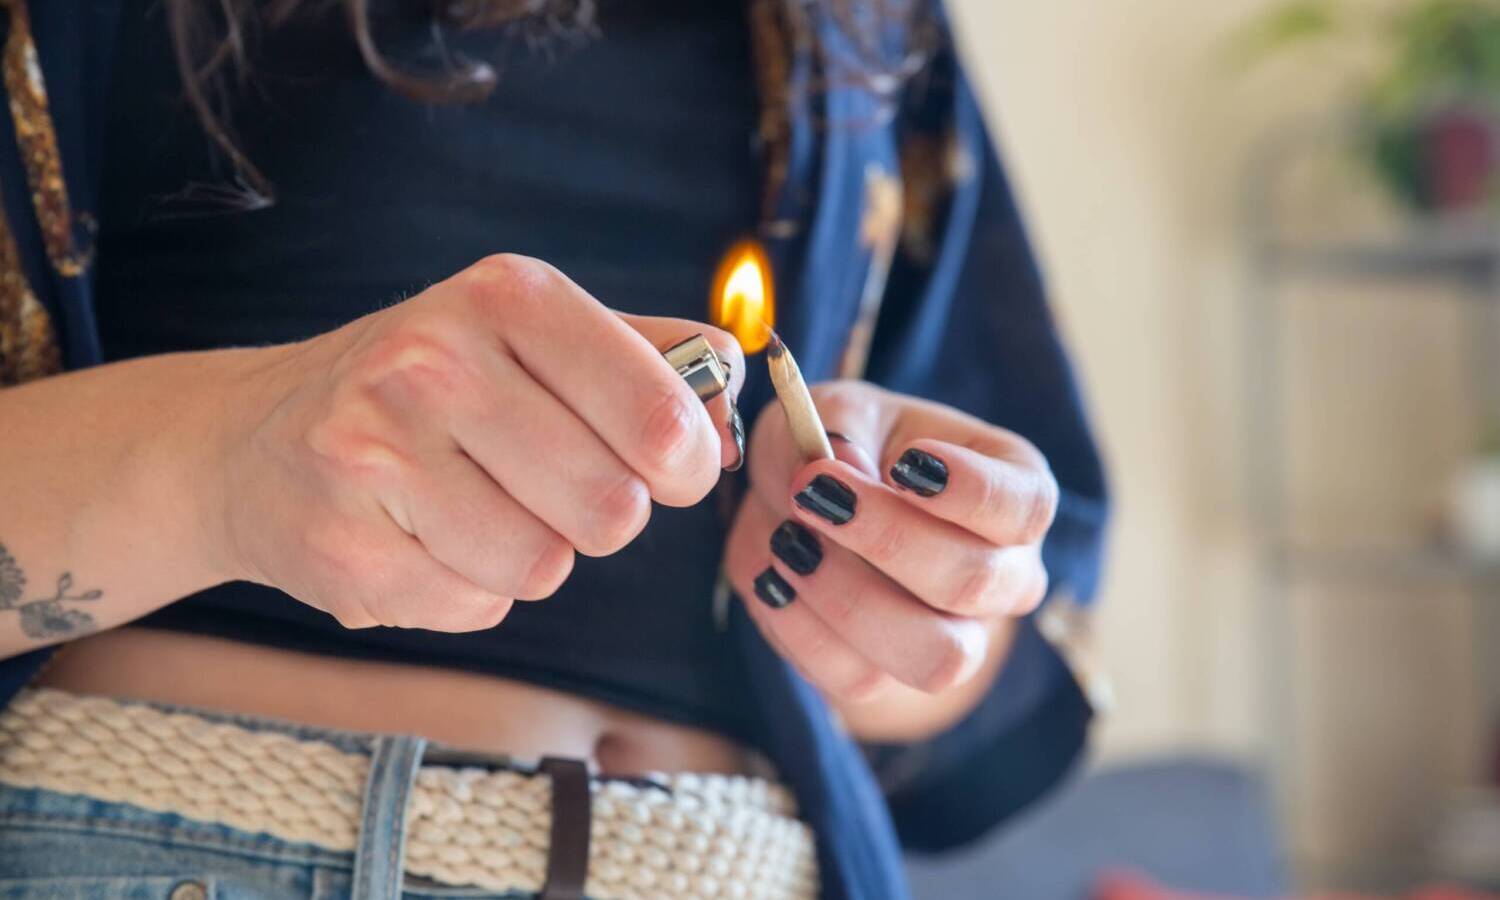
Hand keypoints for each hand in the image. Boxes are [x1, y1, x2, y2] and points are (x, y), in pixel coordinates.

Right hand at [208, 254, 744, 630]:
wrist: (254, 440)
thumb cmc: (428, 389)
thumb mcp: (534, 334)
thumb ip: (650, 354)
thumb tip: (737, 380)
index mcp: (508, 298)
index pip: (663, 417)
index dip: (687, 466)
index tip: (669, 470)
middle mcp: (434, 362)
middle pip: (612, 509)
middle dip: (600, 515)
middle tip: (549, 486)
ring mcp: (376, 455)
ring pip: (544, 567)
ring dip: (531, 555)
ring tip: (471, 507)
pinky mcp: (343, 548)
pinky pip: (476, 606)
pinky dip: (467, 588)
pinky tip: (418, 539)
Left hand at [724, 380, 1055, 704]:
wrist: (804, 508)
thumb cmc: (842, 446)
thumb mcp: (837, 409)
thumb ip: (839, 425)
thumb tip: (843, 469)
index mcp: (1014, 492)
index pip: (1025, 506)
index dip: (972, 491)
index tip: (907, 462)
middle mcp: (1004, 574)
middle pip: (972, 581)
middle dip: (885, 538)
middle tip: (812, 492)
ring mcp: (959, 637)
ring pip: (934, 655)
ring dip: (848, 599)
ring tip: (788, 543)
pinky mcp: (894, 678)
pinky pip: (861, 680)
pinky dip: (802, 630)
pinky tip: (772, 579)